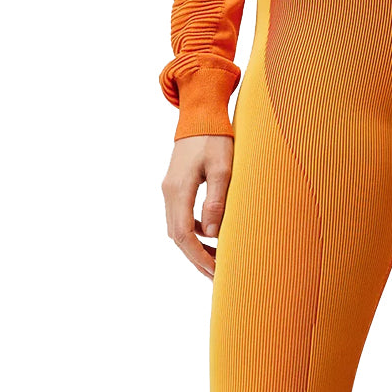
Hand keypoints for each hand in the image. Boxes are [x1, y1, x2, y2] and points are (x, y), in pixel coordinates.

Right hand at [162, 134, 233, 279]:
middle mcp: (169, 192)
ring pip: (177, 229)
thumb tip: (213, 234)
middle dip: (197, 259)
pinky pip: (180, 218)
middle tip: (218, 277)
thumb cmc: (215, 138)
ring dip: (195, 248)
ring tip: (217, 262)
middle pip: (178, 237)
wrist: (200, 114)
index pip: (184, 235)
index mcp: (179, 190)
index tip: (216, 272)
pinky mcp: (175, 187)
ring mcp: (169, 190)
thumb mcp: (223, 168)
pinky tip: (212, 238)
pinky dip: (194, 233)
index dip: (199, 257)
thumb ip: (217, 201)